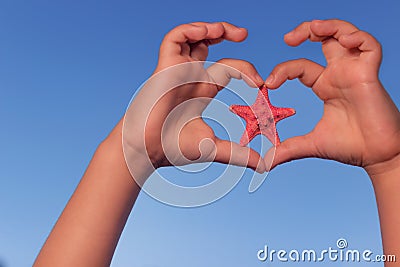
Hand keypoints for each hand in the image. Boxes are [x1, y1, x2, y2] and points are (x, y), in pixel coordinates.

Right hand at [123, 22, 266, 183]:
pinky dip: (190, 30)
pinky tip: (207, 33)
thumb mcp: (214, 148)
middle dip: (226, 34)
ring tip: (227, 31)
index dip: (244, 70)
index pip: (227, 70)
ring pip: (192, 37)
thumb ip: (239, 153)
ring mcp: (178, 70)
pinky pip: (175, 39)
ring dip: (210, 28)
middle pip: (208, 45)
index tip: (260, 82)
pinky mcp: (165, 67)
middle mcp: (190, 76)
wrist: (147, 151)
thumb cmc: (173, 149)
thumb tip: (264, 165)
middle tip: (244, 34)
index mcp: (202, 90)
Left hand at [265, 19, 399, 173]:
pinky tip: (344, 41)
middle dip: (306, 31)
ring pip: (345, 34)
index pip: (301, 67)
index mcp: (325, 86)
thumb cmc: (350, 147)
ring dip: (329, 26)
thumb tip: (263, 164)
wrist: (377, 157)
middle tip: (287, 39)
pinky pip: (369, 46)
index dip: (284, 70)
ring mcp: (355, 71)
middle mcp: (339, 74)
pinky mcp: (371, 74)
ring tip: (313, 29)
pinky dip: (358, 37)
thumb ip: (286, 149)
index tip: (269, 83)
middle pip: (324, 39)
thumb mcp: (310, 144)